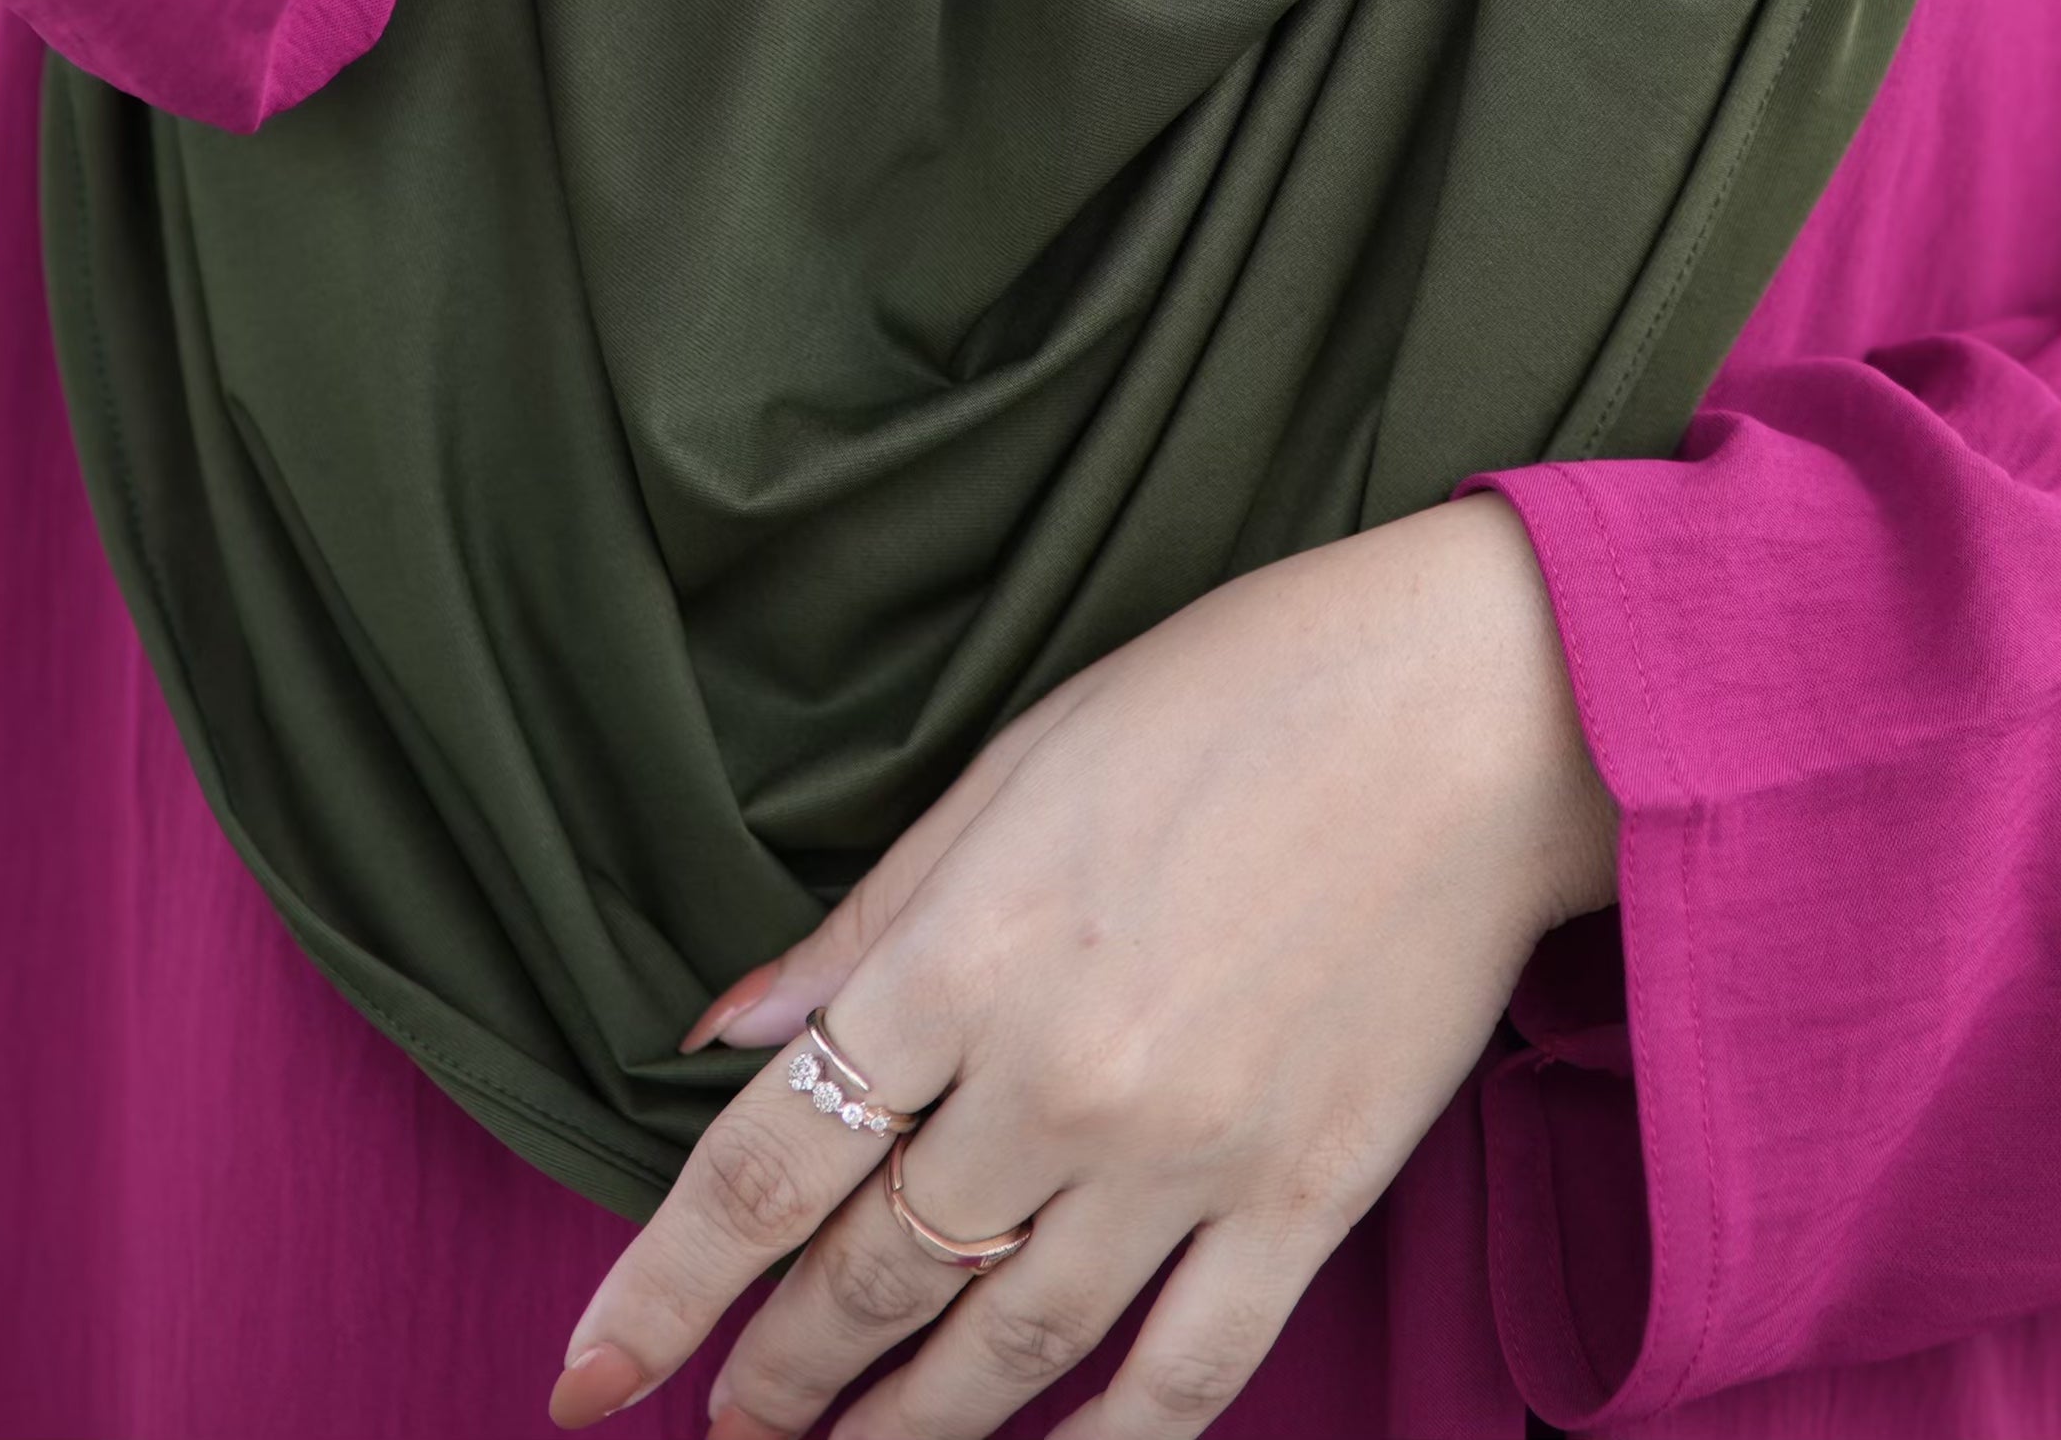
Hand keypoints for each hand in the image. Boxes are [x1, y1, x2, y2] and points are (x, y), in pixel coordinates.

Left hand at [550, 496, 1614, 1438]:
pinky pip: (1182, 1376)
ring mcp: (1183, 1159)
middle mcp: (1054, 1082)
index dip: (655, 1291)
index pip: (760, 1171)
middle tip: (722, 1426)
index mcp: (964, 955)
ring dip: (903, 1433)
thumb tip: (727, 1034)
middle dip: (772, 1375)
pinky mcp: (1303, 1202)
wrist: (1475, 709)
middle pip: (867, 1279)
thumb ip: (866, 921)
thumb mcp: (1014, 764)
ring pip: (1004, 1353)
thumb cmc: (1236, 695)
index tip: (585, 1373)